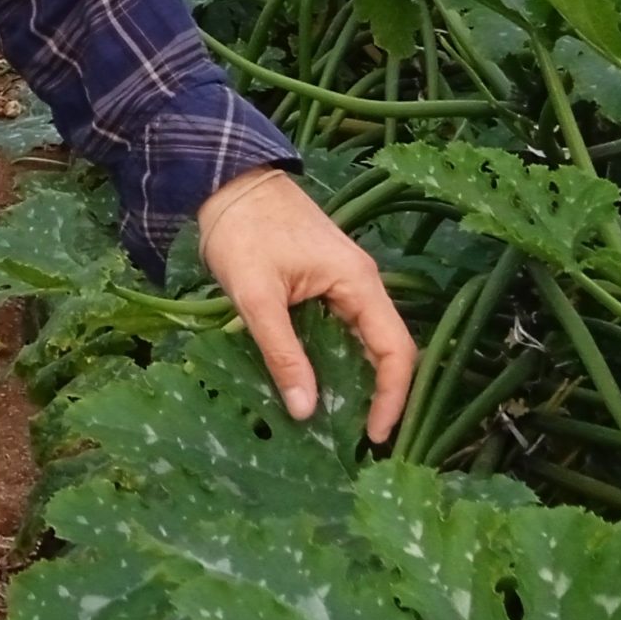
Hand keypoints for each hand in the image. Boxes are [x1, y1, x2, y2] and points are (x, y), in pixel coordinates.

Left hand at [197, 165, 415, 444]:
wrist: (224, 180)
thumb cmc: (241, 231)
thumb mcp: (257, 295)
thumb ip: (282, 351)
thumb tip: (305, 410)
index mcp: (358, 282)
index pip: (396, 350)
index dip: (392, 397)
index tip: (374, 436)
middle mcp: (361, 283)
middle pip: (385, 348)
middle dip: (377, 394)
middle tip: (357, 439)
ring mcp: (343, 281)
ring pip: (361, 340)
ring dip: (354, 378)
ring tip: (337, 421)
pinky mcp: (322, 281)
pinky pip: (340, 328)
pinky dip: (333, 357)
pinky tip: (316, 383)